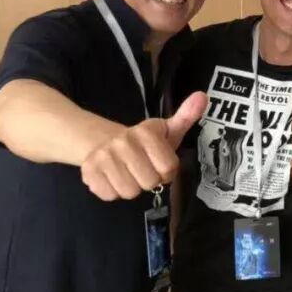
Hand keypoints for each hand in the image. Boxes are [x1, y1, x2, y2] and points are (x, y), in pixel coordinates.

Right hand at [81, 92, 205, 200]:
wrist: (101, 142)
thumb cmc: (142, 142)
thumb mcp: (166, 130)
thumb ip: (186, 116)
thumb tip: (203, 96)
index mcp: (145, 132)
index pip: (168, 168)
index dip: (166, 171)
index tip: (159, 163)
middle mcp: (123, 142)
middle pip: (149, 182)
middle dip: (149, 180)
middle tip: (142, 169)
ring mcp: (104, 157)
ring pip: (129, 192)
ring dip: (131, 187)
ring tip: (128, 173)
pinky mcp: (89, 172)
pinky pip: (110, 195)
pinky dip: (112, 191)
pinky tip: (113, 177)